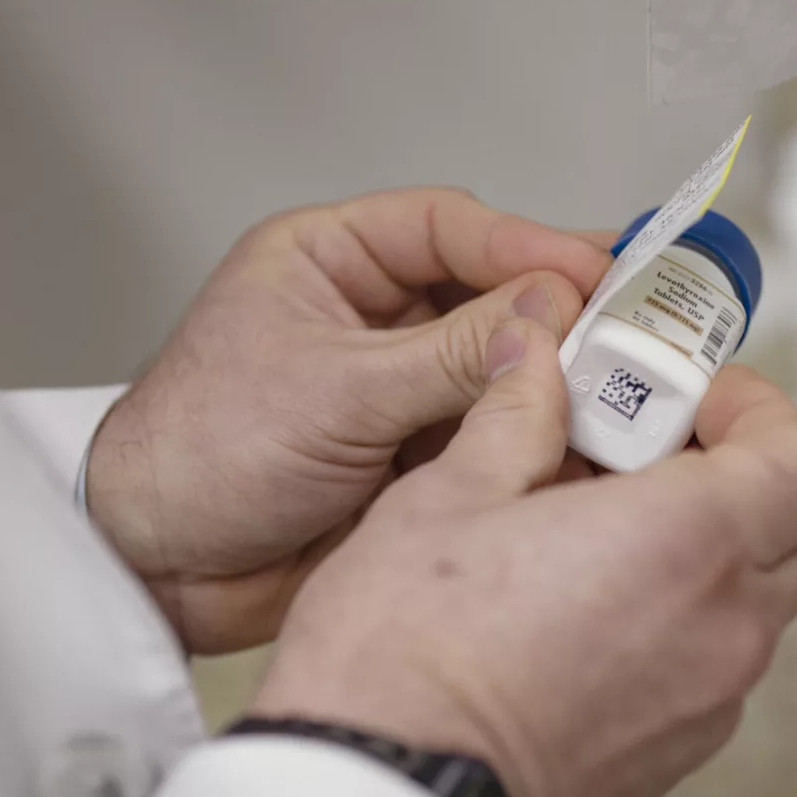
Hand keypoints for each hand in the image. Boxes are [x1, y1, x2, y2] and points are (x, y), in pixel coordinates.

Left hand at [86, 189, 611, 653]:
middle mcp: (366, 315)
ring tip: (619, 390)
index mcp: (327, 262)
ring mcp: (390, 387)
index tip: (598, 271)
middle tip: (635, 327)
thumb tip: (549, 311)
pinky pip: (482, 432)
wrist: (160, 567)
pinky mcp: (407, 454)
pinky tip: (575, 444)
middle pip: (482, 295)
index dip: (526, 246)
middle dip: (551, 315)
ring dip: (545, 381)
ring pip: (492, 368)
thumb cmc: (201, 454)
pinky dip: (523, 437)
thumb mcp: (336, 391)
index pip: (447, 229)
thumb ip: (449, 354)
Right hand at [251, 325, 796, 796]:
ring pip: (755, 599)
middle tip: (647, 448)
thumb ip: (513, 417)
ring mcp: (707, 705)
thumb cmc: (403, 654)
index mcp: (687, 544)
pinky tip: (577, 606)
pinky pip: (710, 662)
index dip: (759, 411)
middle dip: (744, 472)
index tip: (688, 396)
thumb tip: (535, 359)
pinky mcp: (672, 758)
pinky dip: (677, 616)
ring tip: (593, 527)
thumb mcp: (445, 500)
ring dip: (707, 547)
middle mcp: (723, 629)